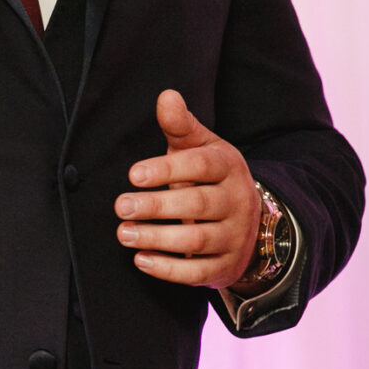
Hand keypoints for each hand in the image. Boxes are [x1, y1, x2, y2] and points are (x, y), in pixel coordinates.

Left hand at [114, 89, 261, 288]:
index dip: (167, 170)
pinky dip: (169, 269)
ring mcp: (234, 237)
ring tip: (123, 233)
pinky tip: (141, 259)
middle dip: (156, 207)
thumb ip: (180, 125)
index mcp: (228, 167)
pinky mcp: (226, 267)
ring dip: (157, 238)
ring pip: (196, 241)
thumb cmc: (209, 175)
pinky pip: (198, 273)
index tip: (133, 174)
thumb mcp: (200, 146)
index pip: (199, 166)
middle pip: (196, 205)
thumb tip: (166, 95)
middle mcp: (236, 202)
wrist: (248, 220)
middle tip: (120, 206)